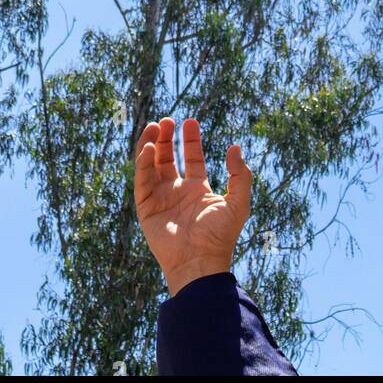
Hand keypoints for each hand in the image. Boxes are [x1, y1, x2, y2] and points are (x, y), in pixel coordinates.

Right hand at [134, 116, 251, 296]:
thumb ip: (240, 175)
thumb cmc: (220, 235)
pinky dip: (143, 163)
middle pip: (168, 157)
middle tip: (167, 121)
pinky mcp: (146, 208)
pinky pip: (142, 181)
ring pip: (152, 165)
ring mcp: (161, 198)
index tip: (190, 122)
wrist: (200, 261)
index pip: (192, 158)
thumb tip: (235, 146)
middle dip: (166, 138)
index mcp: (198, 189)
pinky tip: (149, 148)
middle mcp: (178, 191)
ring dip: (151, 145)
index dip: (191, 140)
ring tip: (155, 126)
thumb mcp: (238, 202)